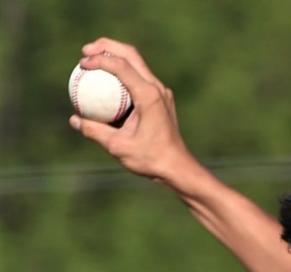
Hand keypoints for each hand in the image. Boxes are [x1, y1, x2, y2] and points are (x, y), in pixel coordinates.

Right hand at [69, 38, 195, 185]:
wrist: (178, 167)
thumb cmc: (151, 159)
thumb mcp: (118, 146)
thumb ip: (94, 131)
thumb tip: (74, 119)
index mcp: (149, 96)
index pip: (122, 66)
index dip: (99, 59)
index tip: (82, 63)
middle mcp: (157, 89)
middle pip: (131, 55)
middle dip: (106, 47)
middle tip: (85, 51)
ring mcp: (161, 92)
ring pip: (137, 63)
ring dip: (115, 57)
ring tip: (93, 61)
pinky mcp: (161, 99)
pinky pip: (139, 78)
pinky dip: (122, 73)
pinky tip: (106, 82)